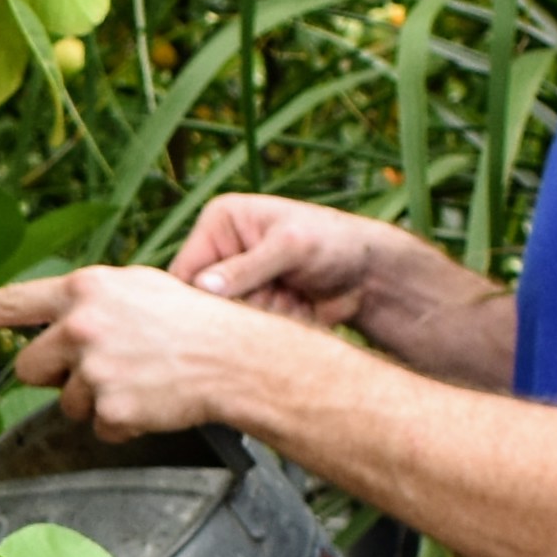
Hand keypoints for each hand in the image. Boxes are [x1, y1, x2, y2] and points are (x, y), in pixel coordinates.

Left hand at [0, 263, 281, 440]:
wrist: (234, 357)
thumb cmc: (191, 320)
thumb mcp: (136, 289)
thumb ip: (88, 302)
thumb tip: (53, 320)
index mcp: (85, 290)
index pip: (12, 303)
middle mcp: (81, 325)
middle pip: (29, 368)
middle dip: (56, 376)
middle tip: (101, 368)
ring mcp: (93, 368)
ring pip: (65, 403)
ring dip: (94, 400)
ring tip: (137, 380)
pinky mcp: (109, 406)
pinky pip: (98, 426)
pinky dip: (121, 421)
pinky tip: (149, 400)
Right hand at [169, 194, 424, 326]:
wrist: (371, 275)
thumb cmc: (334, 243)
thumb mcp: (291, 247)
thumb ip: (247, 267)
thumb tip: (202, 287)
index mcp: (220, 224)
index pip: (185, 270)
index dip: (198, 298)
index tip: (229, 309)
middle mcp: (222, 254)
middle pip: (201, 302)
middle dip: (238, 308)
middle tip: (276, 297)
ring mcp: (238, 284)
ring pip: (224, 322)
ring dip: (258, 318)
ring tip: (292, 299)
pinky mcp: (254, 307)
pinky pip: (245, 332)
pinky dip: (270, 328)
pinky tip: (296, 311)